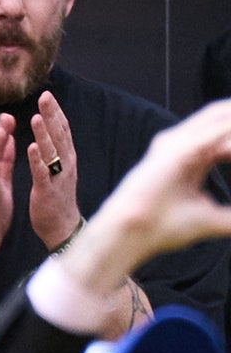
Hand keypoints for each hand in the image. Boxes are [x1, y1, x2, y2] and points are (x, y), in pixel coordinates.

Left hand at [28, 92, 80, 251]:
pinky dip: (37, 159)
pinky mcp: (47, 191)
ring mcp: (57, 178)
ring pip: (51, 152)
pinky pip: (42, 173)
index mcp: (67, 158)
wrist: (61, 227)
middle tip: (45, 96)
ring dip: (44, 133)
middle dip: (52, 115)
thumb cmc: (58, 197)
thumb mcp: (61, 170)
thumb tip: (57, 131)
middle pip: (59, 135)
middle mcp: (66, 165)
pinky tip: (31, 147)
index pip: (63, 130)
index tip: (48, 94)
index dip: (56, 112)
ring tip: (36, 116)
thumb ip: (58, 151)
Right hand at [64, 99, 230, 298]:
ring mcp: (176, 144)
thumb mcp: (211, 219)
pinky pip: (211, 136)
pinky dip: (229, 138)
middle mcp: (183, 144)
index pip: (226, 133)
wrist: (130, 235)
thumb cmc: (162, 228)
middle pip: (223, 117)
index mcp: (191, 156)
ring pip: (219, 118)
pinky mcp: (173, 150)